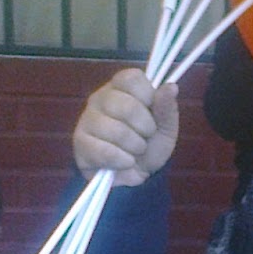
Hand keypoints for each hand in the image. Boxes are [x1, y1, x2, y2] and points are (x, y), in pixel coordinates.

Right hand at [73, 68, 178, 185]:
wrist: (136, 176)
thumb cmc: (149, 145)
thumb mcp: (166, 128)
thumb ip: (167, 108)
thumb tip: (172, 86)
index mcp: (120, 88)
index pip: (131, 78)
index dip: (148, 96)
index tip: (152, 111)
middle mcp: (100, 98)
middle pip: (126, 105)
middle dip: (145, 127)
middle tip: (146, 136)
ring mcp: (87, 119)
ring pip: (116, 130)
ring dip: (135, 147)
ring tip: (135, 151)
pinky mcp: (80, 142)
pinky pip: (105, 151)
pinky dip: (123, 161)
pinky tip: (125, 162)